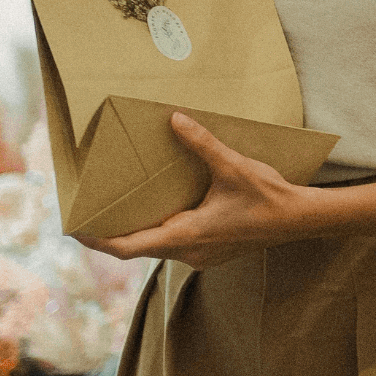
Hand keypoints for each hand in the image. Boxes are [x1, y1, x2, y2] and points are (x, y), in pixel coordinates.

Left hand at [77, 112, 318, 267]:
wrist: (300, 220)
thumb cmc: (268, 198)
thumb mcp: (233, 166)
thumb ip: (202, 144)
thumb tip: (175, 119)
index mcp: (186, 235)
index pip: (129, 247)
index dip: (99, 240)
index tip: (76, 231)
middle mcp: (189, 252)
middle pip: (138, 249)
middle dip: (113, 235)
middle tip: (90, 218)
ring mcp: (201, 256)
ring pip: (157, 249)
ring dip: (138, 233)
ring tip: (121, 212)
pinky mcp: (212, 253)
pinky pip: (175, 246)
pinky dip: (160, 231)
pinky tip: (163, 212)